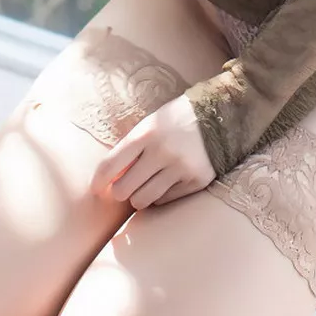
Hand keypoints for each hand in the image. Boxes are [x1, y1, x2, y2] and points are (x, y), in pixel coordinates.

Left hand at [89, 93, 216, 209]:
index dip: (98, 181)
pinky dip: (161, 194)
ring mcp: (181, 168)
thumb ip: (130, 149)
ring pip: (142, 200)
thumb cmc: (175, 121)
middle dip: (121, 190)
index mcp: (146, 133)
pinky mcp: (196, 181)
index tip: (96, 188)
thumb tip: (108, 180)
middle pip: (124, 190)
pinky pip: (165, 200)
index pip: (110, 165)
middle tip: (125, 185)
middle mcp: (162, 152)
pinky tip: (167, 181)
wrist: (219, 115)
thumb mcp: (150, 125)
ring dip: (139, 196)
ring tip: (145, 184)